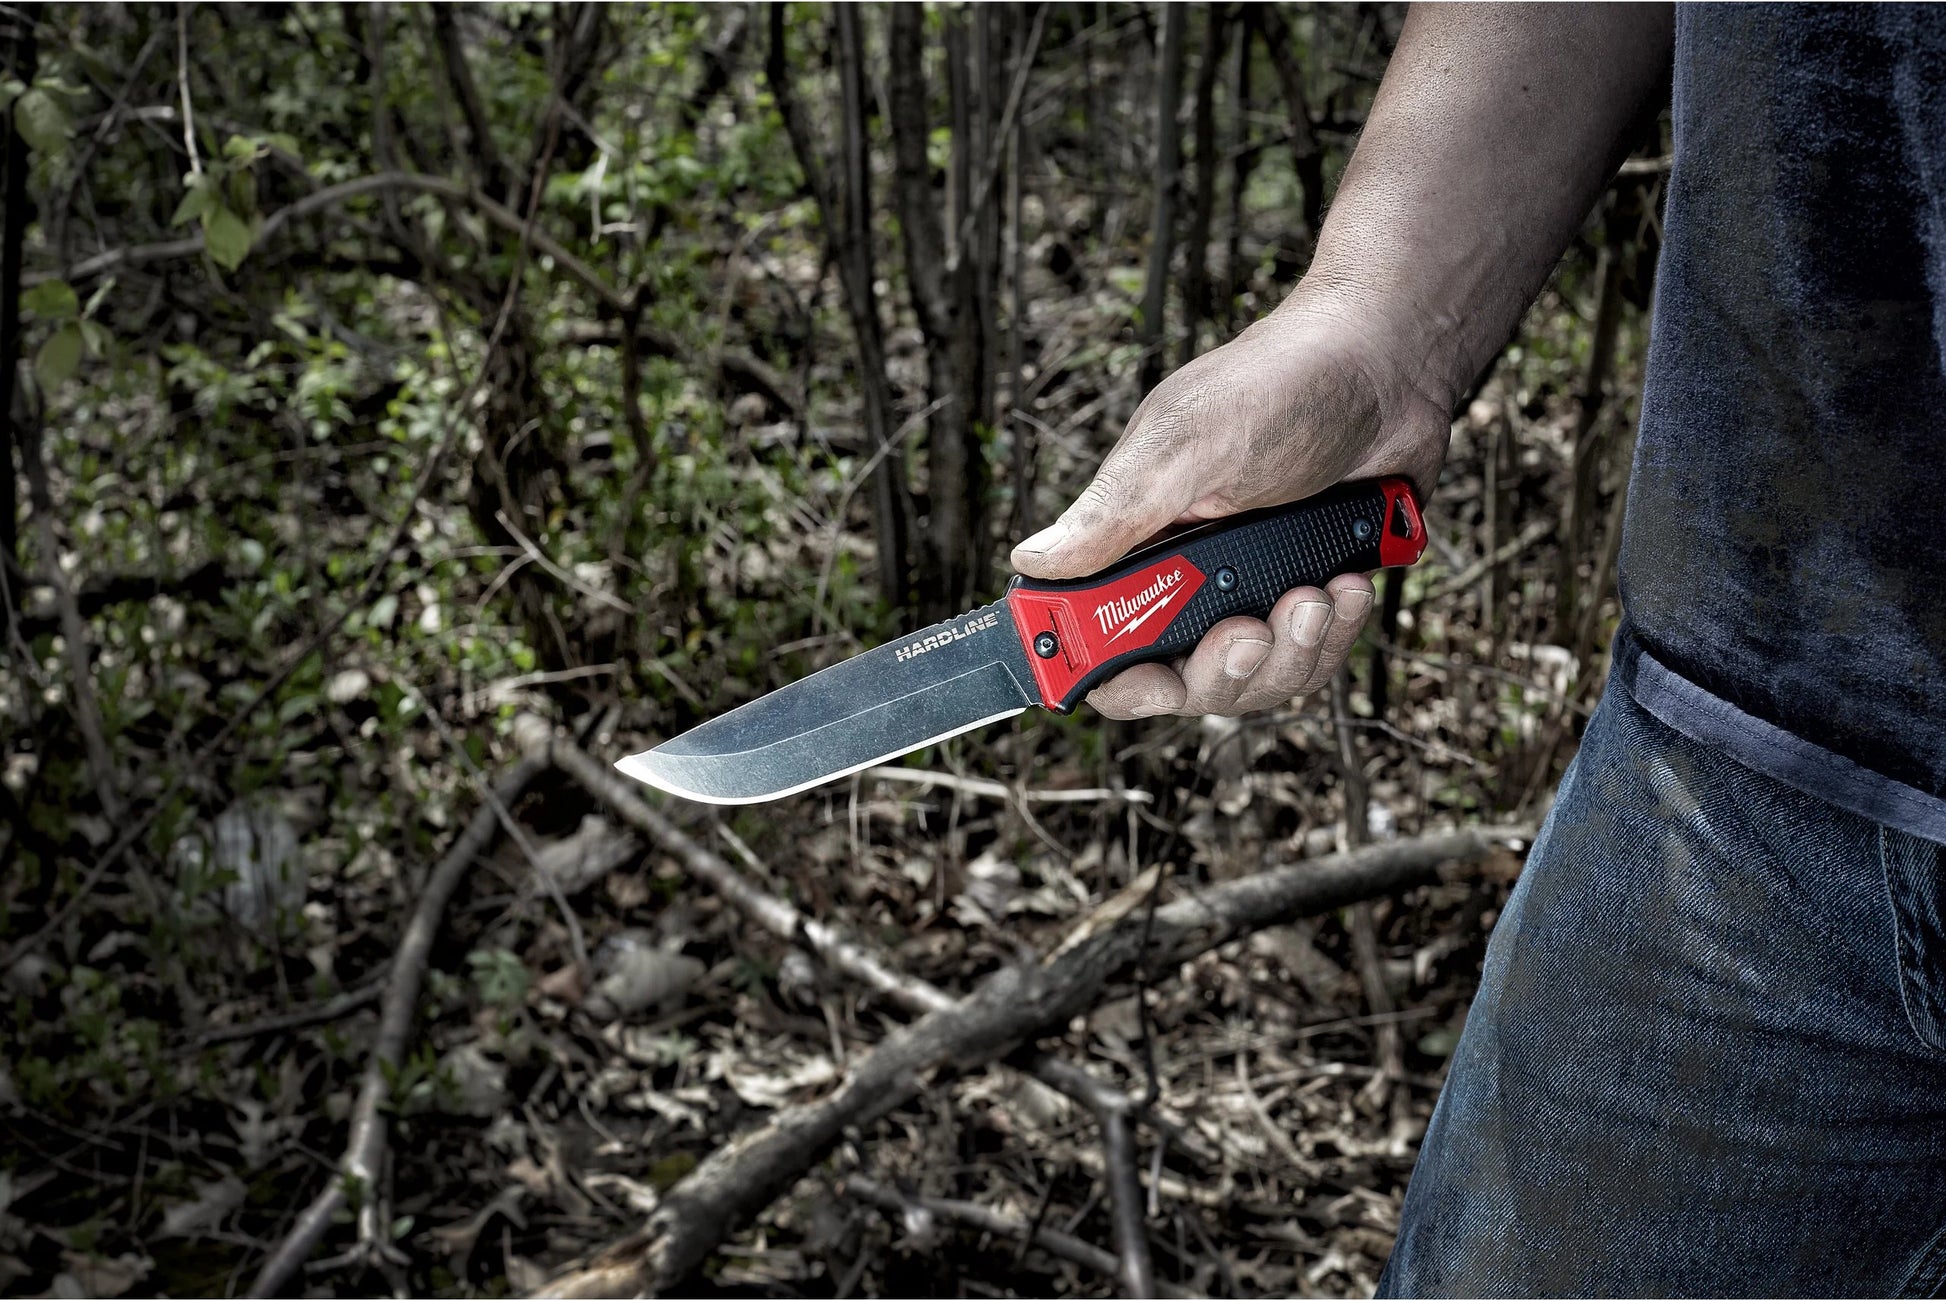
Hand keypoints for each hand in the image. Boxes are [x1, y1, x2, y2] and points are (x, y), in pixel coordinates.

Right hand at [1010, 298, 1448, 718]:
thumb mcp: (1186, 446)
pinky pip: (1314, 659)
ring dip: (1294, 651)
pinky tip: (1347, 585)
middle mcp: (1190, 574)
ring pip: (1257, 680)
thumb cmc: (1280, 382)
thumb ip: (1114, 514)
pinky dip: (1335, 635)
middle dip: (1228, 669)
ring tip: (1317, 593)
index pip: (1100, 641)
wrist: (1388, 365)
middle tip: (1252, 627)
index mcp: (1138, 540)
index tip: (1154, 678)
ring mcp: (1255, 588)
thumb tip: (1032, 560)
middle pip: (1186, 681)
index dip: (1115, 676)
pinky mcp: (1311, 593)